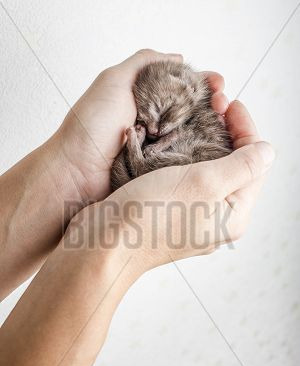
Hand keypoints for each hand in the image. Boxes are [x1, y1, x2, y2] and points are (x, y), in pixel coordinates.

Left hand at [55, 49, 228, 202]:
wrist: (76, 174)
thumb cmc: (90, 126)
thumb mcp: (114, 80)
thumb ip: (145, 63)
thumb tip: (178, 58)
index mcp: (147, 99)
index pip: (184, 88)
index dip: (204, 84)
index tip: (218, 85)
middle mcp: (157, 123)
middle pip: (195, 111)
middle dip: (215, 105)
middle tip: (225, 107)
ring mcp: (160, 149)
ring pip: (195, 136)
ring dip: (213, 129)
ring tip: (225, 124)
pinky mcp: (161, 171)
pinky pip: (186, 161)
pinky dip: (201, 155)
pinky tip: (215, 150)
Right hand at [69, 101, 273, 271]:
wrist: (103, 243)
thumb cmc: (152, 214)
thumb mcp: (204, 183)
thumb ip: (242, 166)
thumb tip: (268, 151)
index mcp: (233, 216)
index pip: (255, 165)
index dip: (247, 130)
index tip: (230, 104)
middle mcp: (216, 219)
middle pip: (235, 168)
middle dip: (228, 134)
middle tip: (212, 106)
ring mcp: (193, 217)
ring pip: (210, 172)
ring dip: (206, 143)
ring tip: (195, 119)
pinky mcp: (171, 213)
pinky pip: (188, 179)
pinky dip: (186, 157)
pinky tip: (176, 142)